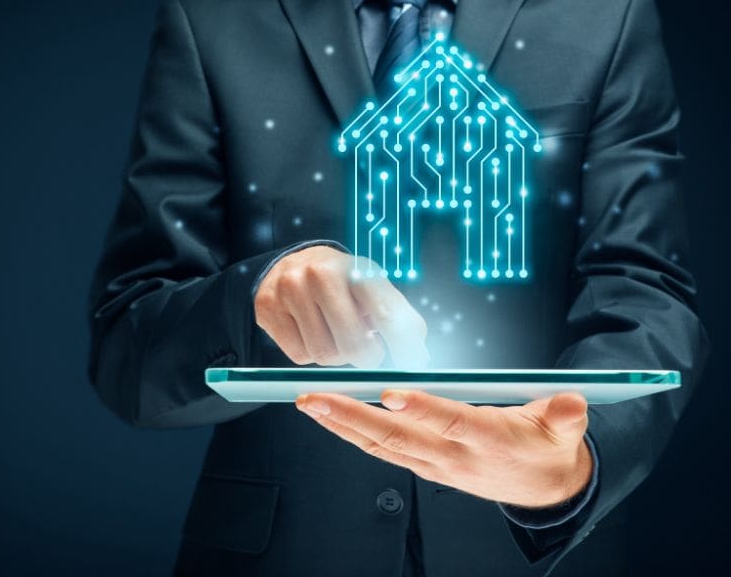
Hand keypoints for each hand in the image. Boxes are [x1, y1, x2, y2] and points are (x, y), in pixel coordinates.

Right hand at [254, 246, 427, 367]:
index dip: (402, 345)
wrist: (292, 264)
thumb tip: (418, 358)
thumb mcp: (372, 288)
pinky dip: (310, 355)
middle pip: (353, 346)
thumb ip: (399, 318)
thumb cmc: (343, 284)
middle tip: (368, 354)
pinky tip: (313, 335)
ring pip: (324, 355)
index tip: (413, 364)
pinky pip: (298, 355)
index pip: (386, 314)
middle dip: (366, 358)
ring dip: (336, 357)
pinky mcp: (268, 308)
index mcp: (356, 267)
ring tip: (336, 337)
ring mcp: (290, 290)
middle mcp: (321, 274)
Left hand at [296, 390, 592, 507]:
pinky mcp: (424, 465)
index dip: (423, 409)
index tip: (391, 392)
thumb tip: (572, 404)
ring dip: (342, 424)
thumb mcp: (566, 431)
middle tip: (316, 397)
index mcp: (489, 439)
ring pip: (381, 445)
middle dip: (353, 416)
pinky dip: (352, 434)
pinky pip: (382, 450)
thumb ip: (565, 416)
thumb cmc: (548, 447)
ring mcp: (434, 464)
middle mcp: (454, 456)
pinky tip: (329, 418)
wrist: (544, 489)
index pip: (451, 422)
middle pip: (399, 436)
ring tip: (309, 403)